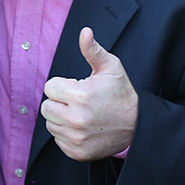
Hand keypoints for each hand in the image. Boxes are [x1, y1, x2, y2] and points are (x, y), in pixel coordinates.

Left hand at [41, 27, 137, 161]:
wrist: (138, 126)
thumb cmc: (122, 94)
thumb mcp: (111, 68)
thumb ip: (93, 50)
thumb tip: (85, 32)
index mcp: (80, 95)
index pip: (49, 87)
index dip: (62, 85)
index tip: (76, 87)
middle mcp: (75, 119)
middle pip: (46, 106)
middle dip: (59, 101)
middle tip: (78, 101)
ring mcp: (76, 138)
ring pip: (50, 124)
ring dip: (61, 118)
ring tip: (80, 114)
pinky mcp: (77, 152)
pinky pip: (58, 140)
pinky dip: (66, 135)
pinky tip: (82, 128)